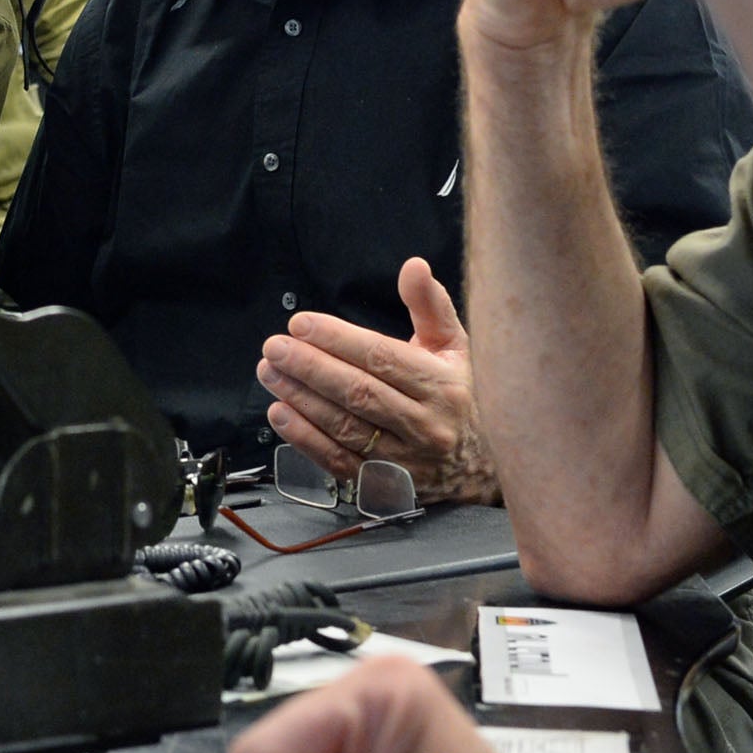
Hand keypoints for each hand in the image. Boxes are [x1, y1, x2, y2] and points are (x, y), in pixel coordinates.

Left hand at [259, 258, 497, 503]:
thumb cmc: (461, 396)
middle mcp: (427, 425)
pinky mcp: (385, 485)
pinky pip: (338, 461)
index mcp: (443, 386)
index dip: (338, 340)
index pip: (382, 358)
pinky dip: (305, 438)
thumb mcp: (454, 347)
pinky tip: (281, 414)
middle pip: (358, 393)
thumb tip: (413, 266)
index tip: (301, 324)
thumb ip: (430, 305)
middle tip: (275, 348)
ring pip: (344, 426)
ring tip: (271, 373)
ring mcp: (406, 460)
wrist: (481, 466)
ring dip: (301, 398)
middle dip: (310, 367)